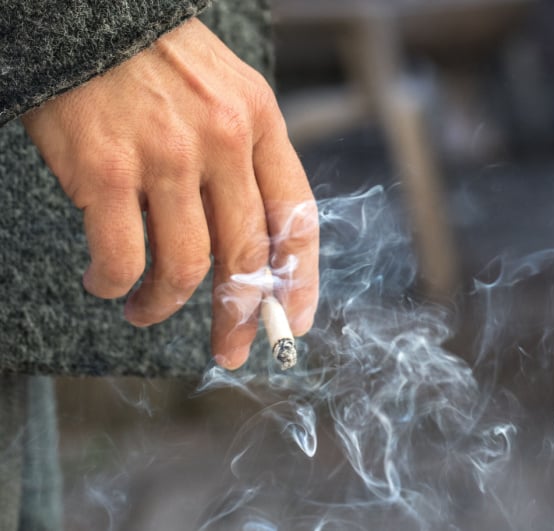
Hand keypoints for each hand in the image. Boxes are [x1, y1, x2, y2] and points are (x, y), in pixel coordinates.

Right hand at [21, 18, 318, 369]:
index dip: (300, 279)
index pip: (295, 216)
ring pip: (186, 266)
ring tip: (146, 312)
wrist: (85, 15)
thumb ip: (246, 157)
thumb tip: (254, 241)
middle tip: (230, 347)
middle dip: (240, 315)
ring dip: (165, 306)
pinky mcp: (106, 170)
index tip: (294, 320)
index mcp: (259, 122)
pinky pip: (122, 257)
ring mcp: (166, 156)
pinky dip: (114, 285)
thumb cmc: (156, 60)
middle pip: (245, 255)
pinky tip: (105, 283)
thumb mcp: (225, 91)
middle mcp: (222, 140)